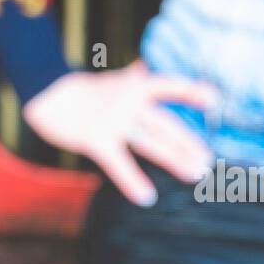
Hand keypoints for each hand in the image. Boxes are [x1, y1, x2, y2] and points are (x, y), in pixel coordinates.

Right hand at [23, 60, 218, 205]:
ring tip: (194, 174)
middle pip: (166, 124)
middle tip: (208, 161)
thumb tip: (144, 66)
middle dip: (189, 143)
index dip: (193, 92)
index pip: (171, 86)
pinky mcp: (95, 140)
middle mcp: (129, 102)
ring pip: (150, 143)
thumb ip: (133, 76)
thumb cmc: (84, 90)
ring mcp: (113, 121)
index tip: (215, 100)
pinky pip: (118, 164)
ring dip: (175, 160)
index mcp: (136, 86)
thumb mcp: (112, 80)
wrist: (48, 93)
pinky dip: (132, 181)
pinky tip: (147, 197)